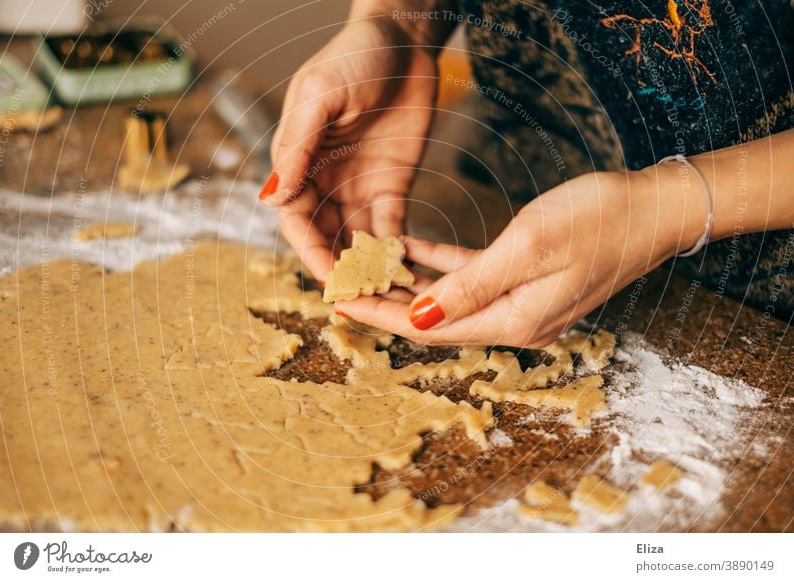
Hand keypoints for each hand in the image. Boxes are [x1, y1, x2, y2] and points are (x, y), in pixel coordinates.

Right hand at [262, 17, 437, 280]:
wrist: (405, 41)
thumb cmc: (353, 56)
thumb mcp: (319, 96)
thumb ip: (296, 146)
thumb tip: (271, 199)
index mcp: (299, 164)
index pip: (297, 221)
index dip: (311, 253)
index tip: (331, 280)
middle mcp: (325, 182)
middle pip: (326, 239)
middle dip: (341, 271)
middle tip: (363, 300)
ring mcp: (358, 187)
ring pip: (358, 241)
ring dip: (368, 268)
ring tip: (387, 295)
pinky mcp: (392, 186)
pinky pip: (391, 227)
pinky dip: (395, 251)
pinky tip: (405, 271)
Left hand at [336, 169, 706, 346]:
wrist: (655, 210)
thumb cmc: (599, 219)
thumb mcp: (528, 247)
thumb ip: (470, 286)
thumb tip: (417, 317)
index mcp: (514, 320)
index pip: (428, 327)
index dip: (380, 315)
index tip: (337, 302)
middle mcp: (516, 322)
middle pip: (434, 320)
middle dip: (386, 304)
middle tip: (341, 284)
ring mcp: (524, 304)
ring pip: (449, 301)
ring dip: (409, 287)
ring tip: (366, 269)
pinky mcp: (530, 282)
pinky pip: (473, 280)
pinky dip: (441, 268)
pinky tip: (413, 250)